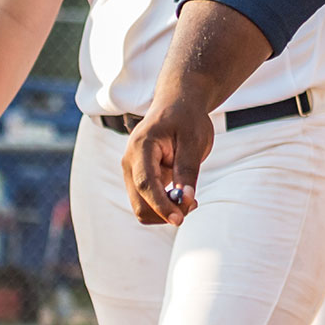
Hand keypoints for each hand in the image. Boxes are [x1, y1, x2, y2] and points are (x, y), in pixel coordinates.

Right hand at [122, 99, 211, 225]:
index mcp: (141, 147)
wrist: (176, 106)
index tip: (180, 219)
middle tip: (194, 204)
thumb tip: (185, 200)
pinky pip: (148, 203)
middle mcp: (130, 162)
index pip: (145, 183)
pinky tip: (183, 195)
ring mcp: (132, 172)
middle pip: (140, 203)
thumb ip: (187, 170)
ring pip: (143, 208)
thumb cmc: (186, 119)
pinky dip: (165, 206)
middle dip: (165, 212)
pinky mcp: (139, 179)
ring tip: (191, 198)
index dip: (161, 205)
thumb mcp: (194, 140)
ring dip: (166, 211)